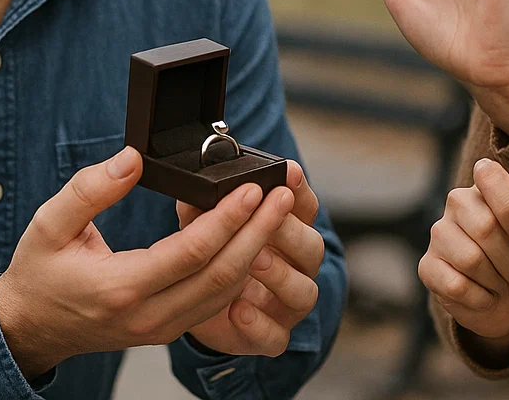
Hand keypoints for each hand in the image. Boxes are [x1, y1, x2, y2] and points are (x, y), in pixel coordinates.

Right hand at [0, 146, 294, 377]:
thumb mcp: (49, 223)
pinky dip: (240, 270)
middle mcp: (149, 314)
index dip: (227, 218)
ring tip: (278, 212)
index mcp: (121, 287)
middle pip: (222, 274)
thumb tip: (131, 159)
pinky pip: (216, 301)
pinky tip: (254, 239)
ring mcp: (161, 328)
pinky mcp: (168, 329)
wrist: (30, 327)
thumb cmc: (39, 272)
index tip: (252, 188)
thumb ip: (90, 189)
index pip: (192, 252)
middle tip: (284, 195)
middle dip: (259, 232)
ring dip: (257, 250)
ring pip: (225, 291)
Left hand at [176, 161, 325, 356]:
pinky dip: (260, 325)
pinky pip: (277, 337)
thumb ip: (204, 207)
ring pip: (305, 292)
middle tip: (270, 214)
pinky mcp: (270, 335)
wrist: (201, 306)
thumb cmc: (211, 256)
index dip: (299, 189)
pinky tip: (238, 309)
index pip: (305, 206)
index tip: (286, 171)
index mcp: (287, 232)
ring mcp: (287, 304)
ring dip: (281, 275)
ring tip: (255, 260)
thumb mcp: (204, 225)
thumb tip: (195, 187)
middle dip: (291, 230)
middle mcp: (296, 267)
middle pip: (312, 246)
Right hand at [420, 159, 508, 353]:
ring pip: (469, 258)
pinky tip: (484, 296)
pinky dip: (481, 299)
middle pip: (484, 225)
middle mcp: (461, 202)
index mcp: (492, 186)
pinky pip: (454, 285)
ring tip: (502, 282)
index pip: (489, 174)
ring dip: (497, 281)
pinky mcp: (428, 266)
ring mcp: (440, 233)